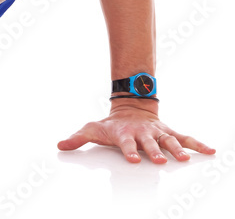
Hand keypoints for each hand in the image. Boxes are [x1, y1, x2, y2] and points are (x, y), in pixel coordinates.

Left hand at [57, 102, 215, 163]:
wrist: (130, 107)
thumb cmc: (111, 125)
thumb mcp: (93, 128)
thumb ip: (78, 138)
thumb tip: (60, 145)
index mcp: (125, 133)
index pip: (126, 142)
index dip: (128, 150)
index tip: (132, 158)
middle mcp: (143, 133)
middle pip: (150, 143)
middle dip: (154, 151)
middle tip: (161, 161)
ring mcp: (157, 133)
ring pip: (169, 140)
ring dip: (177, 149)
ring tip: (185, 158)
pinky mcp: (168, 133)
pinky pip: (185, 138)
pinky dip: (197, 144)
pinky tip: (210, 150)